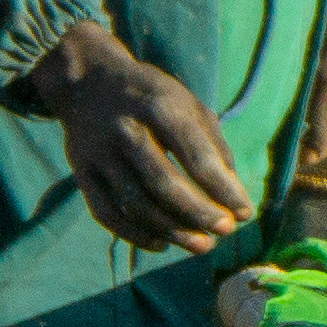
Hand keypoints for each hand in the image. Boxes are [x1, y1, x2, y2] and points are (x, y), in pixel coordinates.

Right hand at [16, 20, 259, 248]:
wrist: (88, 80)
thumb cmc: (152, 96)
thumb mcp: (189, 104)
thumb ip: (213, 144)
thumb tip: (233, 193)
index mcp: (160, 106)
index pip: (197, 156)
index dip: (224, 190)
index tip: (245, 213)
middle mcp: (126, 129)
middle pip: (163, 183)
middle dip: (198, 213)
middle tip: (225, 231)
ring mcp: (98, 153)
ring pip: (135, 203)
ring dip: (171, 231)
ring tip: (201, 245)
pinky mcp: (81, 171)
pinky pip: (106, 212)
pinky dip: (134, 234)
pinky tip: (161, 243)